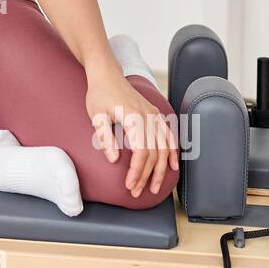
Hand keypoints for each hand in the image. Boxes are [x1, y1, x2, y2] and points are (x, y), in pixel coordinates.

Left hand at [84, 67, 179, 198]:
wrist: (107, 75)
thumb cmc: (99, 95)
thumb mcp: (96, 115)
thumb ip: (104, 137)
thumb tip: (112, 159)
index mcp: (133, 117)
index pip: (141, 152)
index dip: (137, 171)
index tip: (130, 186)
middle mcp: (148, 117)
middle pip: (153, 153)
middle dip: (146, 176)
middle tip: (138, 192)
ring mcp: (154, 115)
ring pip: (163, 148)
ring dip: (160, 169)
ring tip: (154, 187)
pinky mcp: (155, 115)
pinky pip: (168, 136)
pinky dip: (172, 152)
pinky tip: (172, 166)